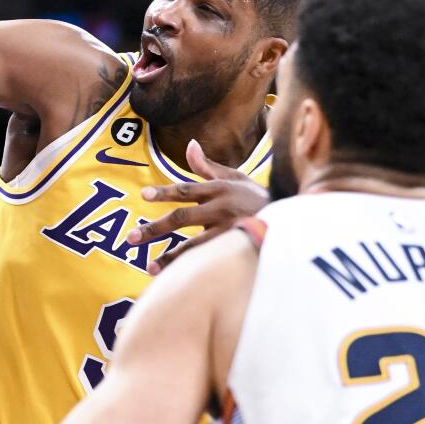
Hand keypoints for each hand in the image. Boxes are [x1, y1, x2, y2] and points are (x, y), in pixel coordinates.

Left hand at [125, 139, 267, 274]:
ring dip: (171, 257)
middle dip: (155, 228)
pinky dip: (192, 269)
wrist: (293, 221)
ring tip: (150, 268)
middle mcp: (223, 209)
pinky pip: (210, 261)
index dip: (164, 191)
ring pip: (195, 245)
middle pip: (183, 218)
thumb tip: (189, 145)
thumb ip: (208, 167)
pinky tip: (175, 278)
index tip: (143, 195)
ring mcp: (231, 231)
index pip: (186, 189)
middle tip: (130, 238)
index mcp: (220, 189)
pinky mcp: (239, 251)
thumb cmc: (256, 197)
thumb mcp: (236, 178)